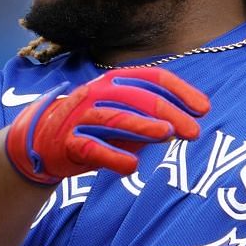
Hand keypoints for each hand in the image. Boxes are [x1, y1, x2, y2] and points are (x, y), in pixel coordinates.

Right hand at [4, 67, 208, 184]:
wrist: (41, 140)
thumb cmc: (94, 127)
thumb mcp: (125, 116)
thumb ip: (152, 117)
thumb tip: (188, 123)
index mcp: (115, 82)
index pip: (152, 78)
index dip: (180, 91)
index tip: (204, 109)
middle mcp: (98, 93)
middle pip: (138, 98)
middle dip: (169, 113)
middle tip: (194, 132)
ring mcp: (80, 117)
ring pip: (114, 118)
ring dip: (142, 126)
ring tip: (166, 135)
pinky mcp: (67, 143)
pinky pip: (91, 149)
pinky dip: (112, 157)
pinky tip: (132, 167)